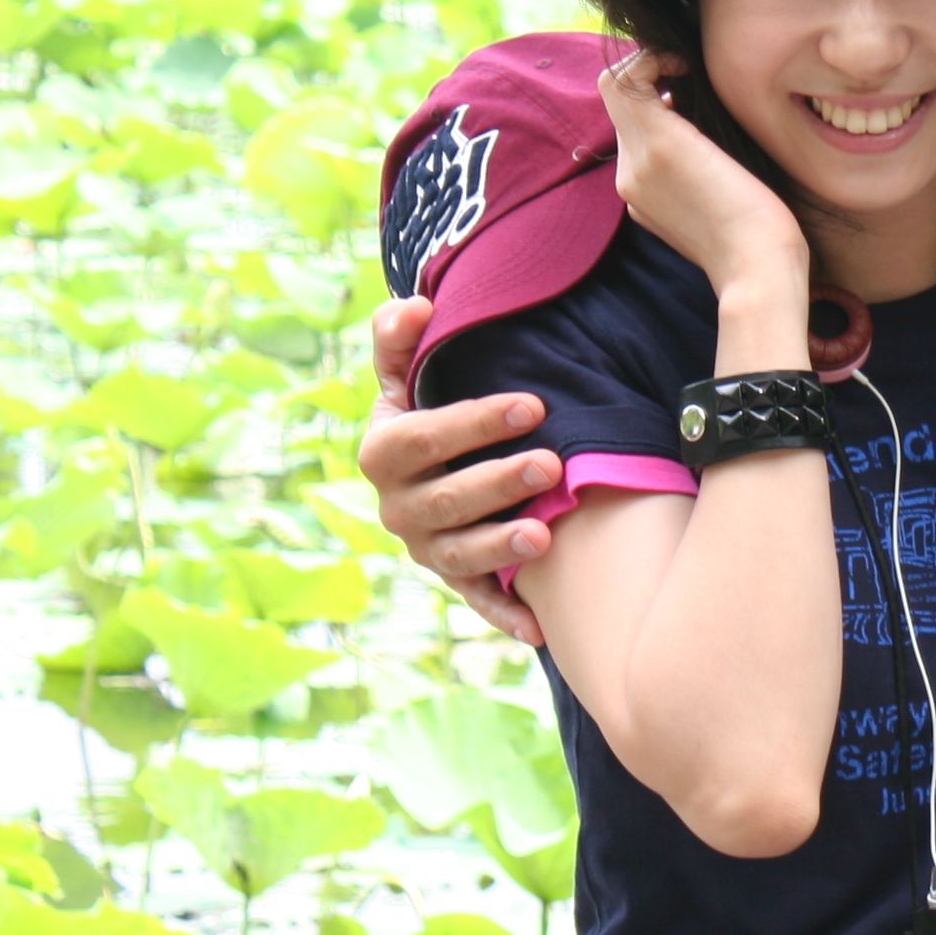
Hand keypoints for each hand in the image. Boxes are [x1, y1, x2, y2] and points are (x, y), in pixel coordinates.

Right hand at [361, 295, 554, 646]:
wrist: (436, 464)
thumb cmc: (428, 407)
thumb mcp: (407, 372)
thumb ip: (399, 337)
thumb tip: (417, 307)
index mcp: (382, 452)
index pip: (419, 439)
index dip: (472, 423)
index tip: (533, 404)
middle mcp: (397, 508)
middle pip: (444, 500)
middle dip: (497, 483)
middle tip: (553, 464)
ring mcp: (427, 548)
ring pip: (459, 555)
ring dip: (500, 549)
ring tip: (546, 537)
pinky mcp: (458, 579)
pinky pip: (478, 600)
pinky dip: (505, 616)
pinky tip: (539, 627)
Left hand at [596, 49, 808, 295]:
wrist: (755, 270)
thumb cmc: (759, 209)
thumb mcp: (729, 143)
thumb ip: (689, 106)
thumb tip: (670, 81)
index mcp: (651, 145)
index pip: (618, 78)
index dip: (649, 58)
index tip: (686, 66)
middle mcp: (630, 169)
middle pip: (621, 102)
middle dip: (653, 83)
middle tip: (694, 83)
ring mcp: (634, 193)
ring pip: (631, 130)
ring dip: (657, 113)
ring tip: (699, 116)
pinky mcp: (644, 211)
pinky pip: (639, 160)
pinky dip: (659, 144)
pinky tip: (697, 155)